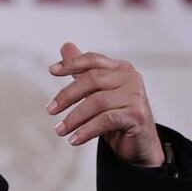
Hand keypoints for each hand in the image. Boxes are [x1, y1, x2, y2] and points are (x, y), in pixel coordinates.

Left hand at [46, 42, 163, 166]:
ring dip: (74, 118)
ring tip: (60, 131)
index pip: (93, 60)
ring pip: (97, 102)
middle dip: (67, 95)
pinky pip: (105, 120)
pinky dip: (86, 131)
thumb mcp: (98, 93)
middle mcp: (130, 78)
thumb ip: (83, 72)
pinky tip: (74, 139)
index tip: (52, 71)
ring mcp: (135, 96)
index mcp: (120, 69)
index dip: (72, 63)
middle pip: (92, 79)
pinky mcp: (137, 115)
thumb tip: (65, 46)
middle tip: (50, 110)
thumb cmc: (119, 116)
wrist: (141, 144)